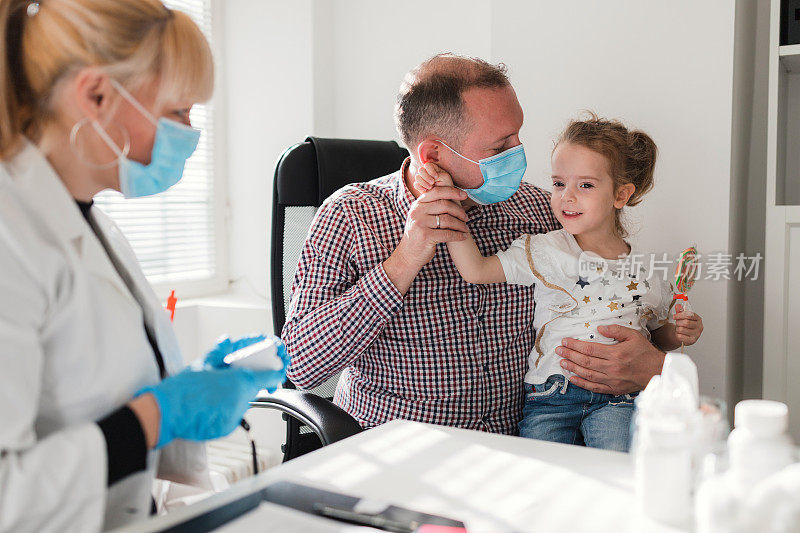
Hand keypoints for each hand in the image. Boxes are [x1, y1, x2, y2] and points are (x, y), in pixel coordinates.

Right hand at [136, 365, 285, 448]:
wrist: (165, 413)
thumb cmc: (182, 389)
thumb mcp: (202, 363)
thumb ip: (220, 352)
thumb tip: (227, 342)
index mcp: (239, 382)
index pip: (270, 377)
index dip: (275, 373)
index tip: (274, 370)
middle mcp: (240, 401)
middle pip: (252, 390)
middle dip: (244, 384)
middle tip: (228, 381)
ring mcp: (234, 417)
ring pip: (241, 404)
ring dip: (233, 398)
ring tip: (212, 394)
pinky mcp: (225, 429)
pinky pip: (231, 416)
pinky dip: (224, 411)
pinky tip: (209, 406)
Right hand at [391, 185, 468, 270]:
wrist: (408, 254)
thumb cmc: (419, 234)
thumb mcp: (420, 217)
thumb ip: (431, 206)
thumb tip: (452, 196)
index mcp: (417, 204)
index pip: (436, 192)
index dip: (452, 191)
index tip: (464, 195)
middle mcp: (417, 212)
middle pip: (444, 205)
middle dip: (459, 211)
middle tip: (466, 217)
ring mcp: (420, 224)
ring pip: (447, 220)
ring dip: (460, 224)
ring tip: (465, 228)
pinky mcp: (426, 236)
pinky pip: (447, 233)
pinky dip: (458, 235)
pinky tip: (463, 236)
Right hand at [414, 162, 454, 192]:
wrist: (445, 196)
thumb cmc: (447, 185)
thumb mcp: (445, 178)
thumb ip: (437, 174)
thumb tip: (428, 176)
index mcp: (433, 168)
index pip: (427, 165)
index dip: (430, 170)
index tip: (436, 177)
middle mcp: (426, 172)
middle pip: (420, 170)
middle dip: (426, 177)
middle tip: (432, 183)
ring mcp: (422, 179)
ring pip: (417, 177)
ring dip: (423, 182)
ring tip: (430, 187)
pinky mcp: (420, 186)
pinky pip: (415, 184)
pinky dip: (420, 187)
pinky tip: (426, 190)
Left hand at [556, 324, 664, 394]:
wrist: (658, 372)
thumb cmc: (645, 353)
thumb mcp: (633, 336)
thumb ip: (616, 330)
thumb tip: (599, 328)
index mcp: (616, 354)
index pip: (589, 349)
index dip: (575, 345)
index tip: (565, 341)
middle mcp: (612, 368)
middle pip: (585, 361)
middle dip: (569, 355)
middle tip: (558, 350)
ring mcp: (612, 380)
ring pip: (587, 374)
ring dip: (572, 368)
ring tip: (562, 362)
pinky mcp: (613, 389)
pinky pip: (594, 387)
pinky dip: (582, 383)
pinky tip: (572, 378)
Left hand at [673, 304, 702, 345]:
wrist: (684, 335)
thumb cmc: (684, 325)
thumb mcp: (682, 317)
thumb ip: (680, 311)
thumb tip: (678, 306)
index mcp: (698, 319)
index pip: (690, 315)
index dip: (680, 315)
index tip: (675, 316)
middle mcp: (699, 326)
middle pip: (686, 322)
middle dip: (678, 322)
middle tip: (677, 323)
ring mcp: (697, 334)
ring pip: (682, 329)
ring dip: (677, 329)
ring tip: (679, 329)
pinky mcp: (692, 340)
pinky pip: (681, 336)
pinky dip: (678, 335)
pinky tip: (680, 334)